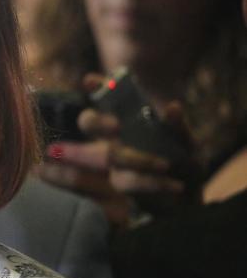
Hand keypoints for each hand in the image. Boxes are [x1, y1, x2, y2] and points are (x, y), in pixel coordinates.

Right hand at [37, 75, 194, 225]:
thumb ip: (178, 126)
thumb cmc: (184, 162)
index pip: (107, 97)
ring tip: (166, 165)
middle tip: (116, 125)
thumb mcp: (188, 142)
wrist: (188, 197)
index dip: (96, 87)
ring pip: (110, 155)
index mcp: (129, 118)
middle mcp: (115, 136)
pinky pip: (129, 181)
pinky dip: (154, 183)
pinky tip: (174, 185)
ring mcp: (114, 160)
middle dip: (97, 121)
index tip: (91, 80)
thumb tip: (170, 108)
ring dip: (140, 159)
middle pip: (89, 122)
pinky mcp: (121, 183)